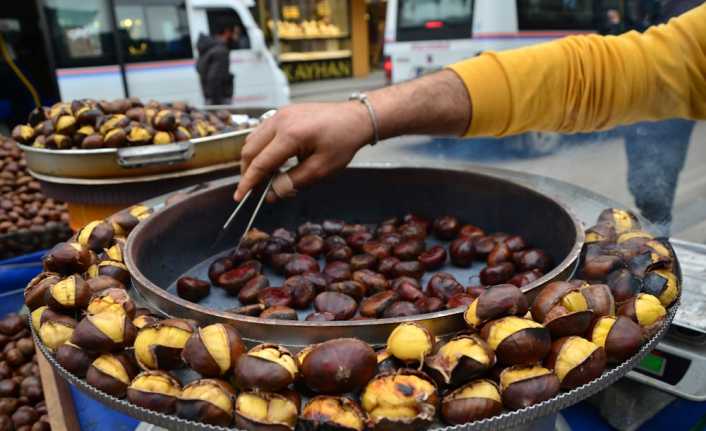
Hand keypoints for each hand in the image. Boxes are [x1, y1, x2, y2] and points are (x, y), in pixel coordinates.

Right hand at [235, 102, 372, 200]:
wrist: (355, 118)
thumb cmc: (343, 142)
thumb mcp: (321, 169)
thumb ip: (293, 182)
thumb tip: (271, 194)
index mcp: (290, 135)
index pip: (260, 163)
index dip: (248, 182)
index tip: (240, 197)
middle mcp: (280, 121)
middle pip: (250, 149)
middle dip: (247, 172)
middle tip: (251, 190)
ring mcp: (280, 113)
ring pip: (252, 139)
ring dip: (252, 159)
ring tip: (261, 177)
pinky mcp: (283, 112)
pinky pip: (262, 131)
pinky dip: (260, 147)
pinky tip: (270, 160)